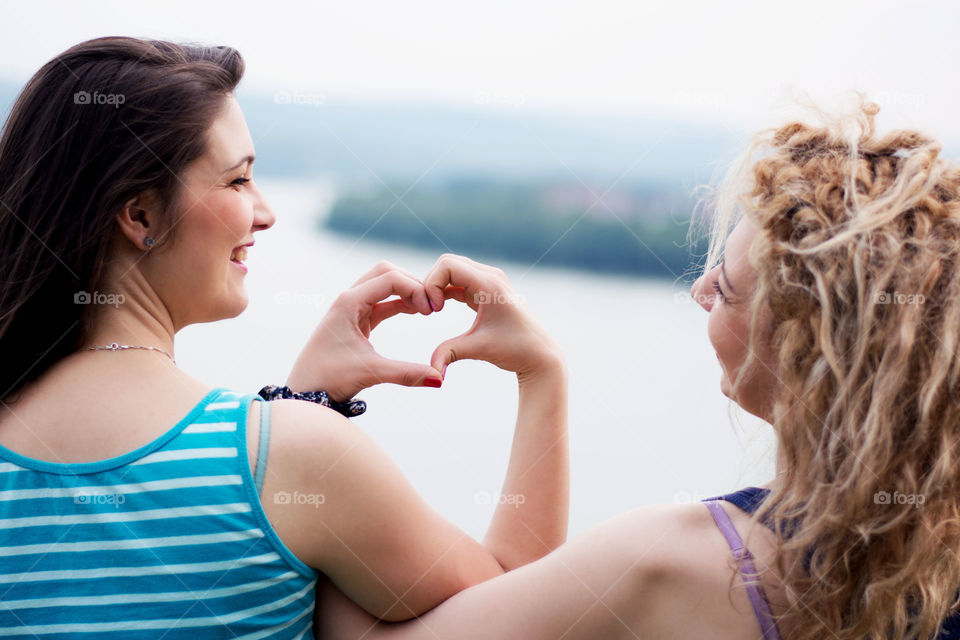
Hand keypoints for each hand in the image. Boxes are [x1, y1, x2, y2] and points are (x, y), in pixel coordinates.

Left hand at [286, 261, 443, 400]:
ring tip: (428, 309)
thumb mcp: (370, 373)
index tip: (431, 310)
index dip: (415, 289)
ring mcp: (352, 309)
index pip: (390, 278)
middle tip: (432, 305)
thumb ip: (406, 373)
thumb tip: (439, 379)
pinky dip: (400, 304)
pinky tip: (417, 312)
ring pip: (384, 286)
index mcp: (348, 302)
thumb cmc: (328, 379)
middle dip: (411, 283)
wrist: (304, 393)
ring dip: (406, 292)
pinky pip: (382, 303)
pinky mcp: (356, 321)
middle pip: (386, 273)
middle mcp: (349, 299)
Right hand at [423, 254, 563, 380]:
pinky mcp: (486, 290)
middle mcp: (489, 276)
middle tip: (428, 311)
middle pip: (447, 263)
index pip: (447, 265)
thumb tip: (432, 371)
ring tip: (433, 311)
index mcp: (489, 284)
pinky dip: (445, 290)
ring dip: (438, 287)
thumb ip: (450, 353)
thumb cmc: (515, 349)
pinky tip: (440, 309)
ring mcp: (489, 281)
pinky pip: (459, 281)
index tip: (434, 311)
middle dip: (431, 283)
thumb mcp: (479, 349)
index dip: (432, 284)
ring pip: (452, 270)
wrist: (539, 354)